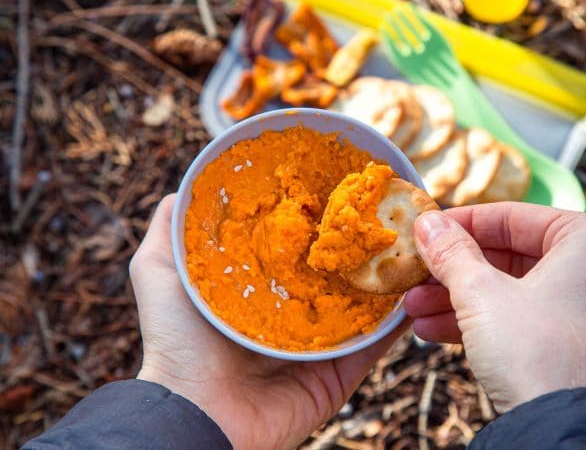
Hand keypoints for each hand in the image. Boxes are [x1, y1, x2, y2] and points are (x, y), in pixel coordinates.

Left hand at [131, 195, 405, 448]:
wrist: (197, 412)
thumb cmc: (176, 341)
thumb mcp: (157, 272)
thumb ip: (168, 231)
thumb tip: (181, 189)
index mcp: (260, 289)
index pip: (294, 246)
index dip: (314, 217)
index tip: (336, 182)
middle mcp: (293, 312)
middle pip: (333, 271)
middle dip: (357, 242)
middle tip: (383, 208)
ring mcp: (320, 342)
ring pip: (363, 302)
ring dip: (387, 275)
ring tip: (412, 240)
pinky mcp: (341, 370)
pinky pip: (377, 341)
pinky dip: (399, 316)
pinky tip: (417, 284)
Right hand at [405, 203, 585, 412]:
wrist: (563, 435)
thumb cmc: (534, 352)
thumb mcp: (481, 294)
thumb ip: (451, 252)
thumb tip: (427, 223)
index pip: (515, 218)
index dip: (462, 223)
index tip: (428, 229)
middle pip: (511, 256)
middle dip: (454, 270)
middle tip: (416, 274)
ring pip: (512, 291)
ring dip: (458, 299)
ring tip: (414, 308)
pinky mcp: (576, 346)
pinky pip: (522, 319)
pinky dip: (480, 322)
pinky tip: (433, 331)